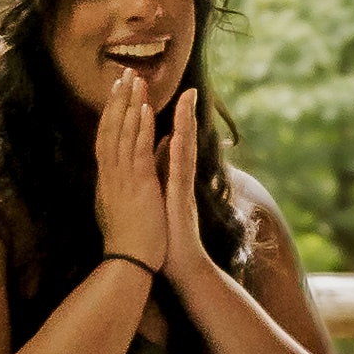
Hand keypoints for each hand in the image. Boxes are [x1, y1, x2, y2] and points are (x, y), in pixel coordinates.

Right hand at [88, 72, 170, 277]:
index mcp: (108, 180)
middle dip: (117, 100)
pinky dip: (139, 128)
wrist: (130, 264)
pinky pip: (136, 151)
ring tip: (134, 79)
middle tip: (123, 73)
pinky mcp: (137, 187)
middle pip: (110, 130)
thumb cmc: (132, 240)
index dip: (110, 114)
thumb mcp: (129, 204)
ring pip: (121, 134)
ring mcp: (121, 179)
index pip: (106, 139)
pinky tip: (145, 109)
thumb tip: (140, 161)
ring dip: (128, 105)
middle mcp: (110, 175)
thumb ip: (133, 180)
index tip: (116, 91)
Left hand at [151, 97, 217, 293]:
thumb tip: (163, 146)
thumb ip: (166, 170)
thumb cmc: (170, 234)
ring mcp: (182, 187)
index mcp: (174, 177)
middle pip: (184, 139)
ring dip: (187, 124)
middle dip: (186, 114)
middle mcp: (181, 178)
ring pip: (185, 149)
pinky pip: (178, 169)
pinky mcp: (180, 198)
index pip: (176, 141)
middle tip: (190, 88)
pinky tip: (176, 133)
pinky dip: (177, 150)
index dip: (177, 119)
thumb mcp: (165, 196)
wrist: (181, 265)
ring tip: (189, 99)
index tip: (179, 96)